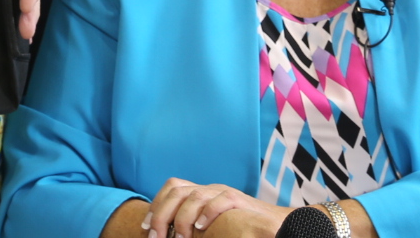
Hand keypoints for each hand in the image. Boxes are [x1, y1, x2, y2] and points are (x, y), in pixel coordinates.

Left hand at [143, 179, 287, 237]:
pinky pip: (221, 200)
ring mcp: (224, 193)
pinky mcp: (240, 201)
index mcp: (201, 193)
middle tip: (155, 236)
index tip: (146, 227)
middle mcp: (210, 189)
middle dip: (161, 214)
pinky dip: (208, 213)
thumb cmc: (240, 227)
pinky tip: (200, 228)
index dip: (156, 205)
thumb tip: (171, 237)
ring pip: (195, 195)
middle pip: (177, 190)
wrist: (274, 223)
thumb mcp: (211, 226)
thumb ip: (193, 227)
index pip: (172, 187)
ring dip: (181, 218)